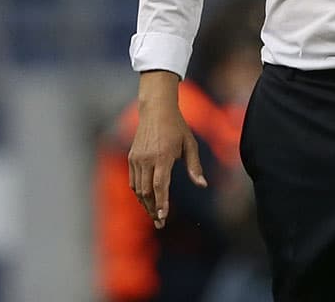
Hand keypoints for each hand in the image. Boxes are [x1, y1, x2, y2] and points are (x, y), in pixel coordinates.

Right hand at [128, 71, 205, 228]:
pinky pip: (133, 181)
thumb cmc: (177, 128)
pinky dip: (139, 193)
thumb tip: (203, 185)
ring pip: (138, 189)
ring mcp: (137, 159)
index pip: (160, 185)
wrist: (156, 111)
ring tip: (155, 215)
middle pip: (147, 191)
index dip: (161, 203)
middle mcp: (147, 159)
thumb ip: (195, 166)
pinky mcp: (131, 158)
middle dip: (153, 209)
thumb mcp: (190, 144)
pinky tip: (147, 200)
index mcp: (162, 156)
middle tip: (160, 224)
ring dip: (146, 204)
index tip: (163, 217)